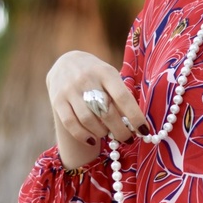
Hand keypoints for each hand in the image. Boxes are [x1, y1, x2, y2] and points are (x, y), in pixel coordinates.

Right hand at [46, 51, 148, 166]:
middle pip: (106, 112)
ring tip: (108, 134)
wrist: (66, 62)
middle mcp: (87, 79)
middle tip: (128, 139)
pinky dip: (83, 135)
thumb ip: (121, 97)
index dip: (135, 117)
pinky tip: (92, 140)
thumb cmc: (97, 75)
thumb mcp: (111, 77)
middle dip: (120, 131)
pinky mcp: (57, 100)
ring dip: (102, 133)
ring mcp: (70, 90)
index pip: (123, 98)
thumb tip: (135, 125)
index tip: (144, 131)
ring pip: (88, 120)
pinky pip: (70, 124)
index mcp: (105, 72)